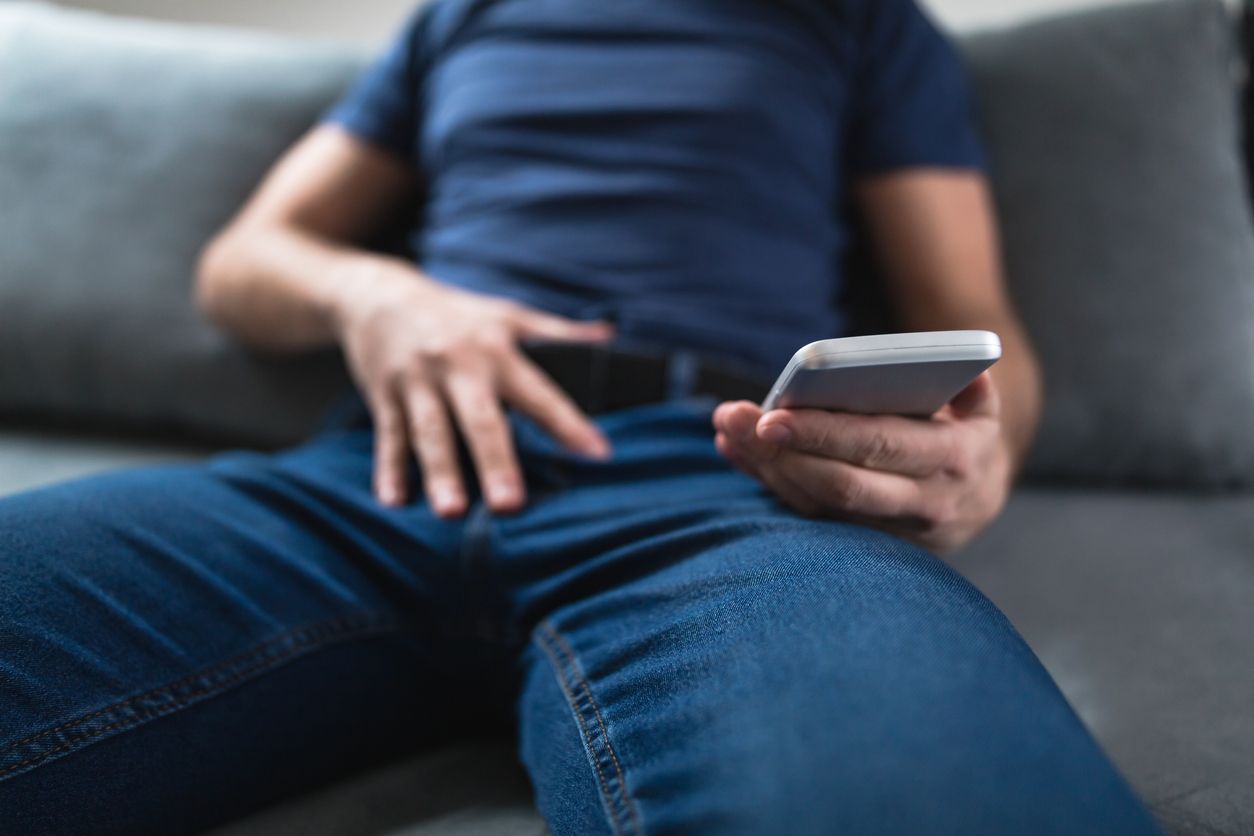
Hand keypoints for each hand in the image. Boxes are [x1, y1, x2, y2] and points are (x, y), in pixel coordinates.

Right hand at [333, 266, 613, 515]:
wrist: (377, 294)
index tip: (597, 454)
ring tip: (453, 512)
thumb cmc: (456, 313)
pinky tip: (393, 501)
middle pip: (480, 419)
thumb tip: (609, 337)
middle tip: (511, 505)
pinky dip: (388, 469)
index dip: (568, 423)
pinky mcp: (384, 396)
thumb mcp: (507, 314)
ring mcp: (417, 383)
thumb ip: (557, 331)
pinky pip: (389, 436)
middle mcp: (457, 366)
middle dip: (495, 462)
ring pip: (430, 432)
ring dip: (440, 473)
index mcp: (495, 350)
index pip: (538, 393)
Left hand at [712, 373, 1011, 552]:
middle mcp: (924, 502)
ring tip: (728, 427)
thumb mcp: (980, 408)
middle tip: (736, 420)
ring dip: (765, 467)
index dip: (823, 433)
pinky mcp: (861, 543)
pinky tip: (736, 449)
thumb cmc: (964, 435)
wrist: (979, 502)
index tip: (774, 414)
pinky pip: (808, 514)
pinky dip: (768, 481)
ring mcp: (890, 530)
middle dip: (781, 454)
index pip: (878, 445)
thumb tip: (946, 361)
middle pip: (839, 485)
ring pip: (817, 505)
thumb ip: (968, 383)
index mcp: (953, 459)